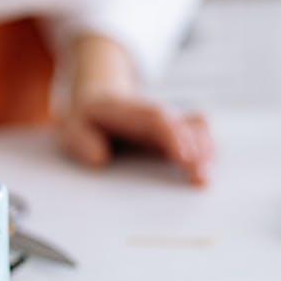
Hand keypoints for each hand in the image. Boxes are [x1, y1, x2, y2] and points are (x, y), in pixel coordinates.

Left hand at [56, 35, 213, 185]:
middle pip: (185, 124)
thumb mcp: (71, 127)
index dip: (173, 135)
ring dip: (207, 152)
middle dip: (197, 150)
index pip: (156, 118)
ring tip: (204, 179)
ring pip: (199, 128)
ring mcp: (169, 122)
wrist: (98, 101)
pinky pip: (201, 136)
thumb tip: (100, 159)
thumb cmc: (86, 119)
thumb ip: (81, 141)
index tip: (184, 157)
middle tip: (200, 178)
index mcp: (129, 111)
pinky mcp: (177, 133)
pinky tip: (205, 172)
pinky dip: (208, 152)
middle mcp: (155, 114)